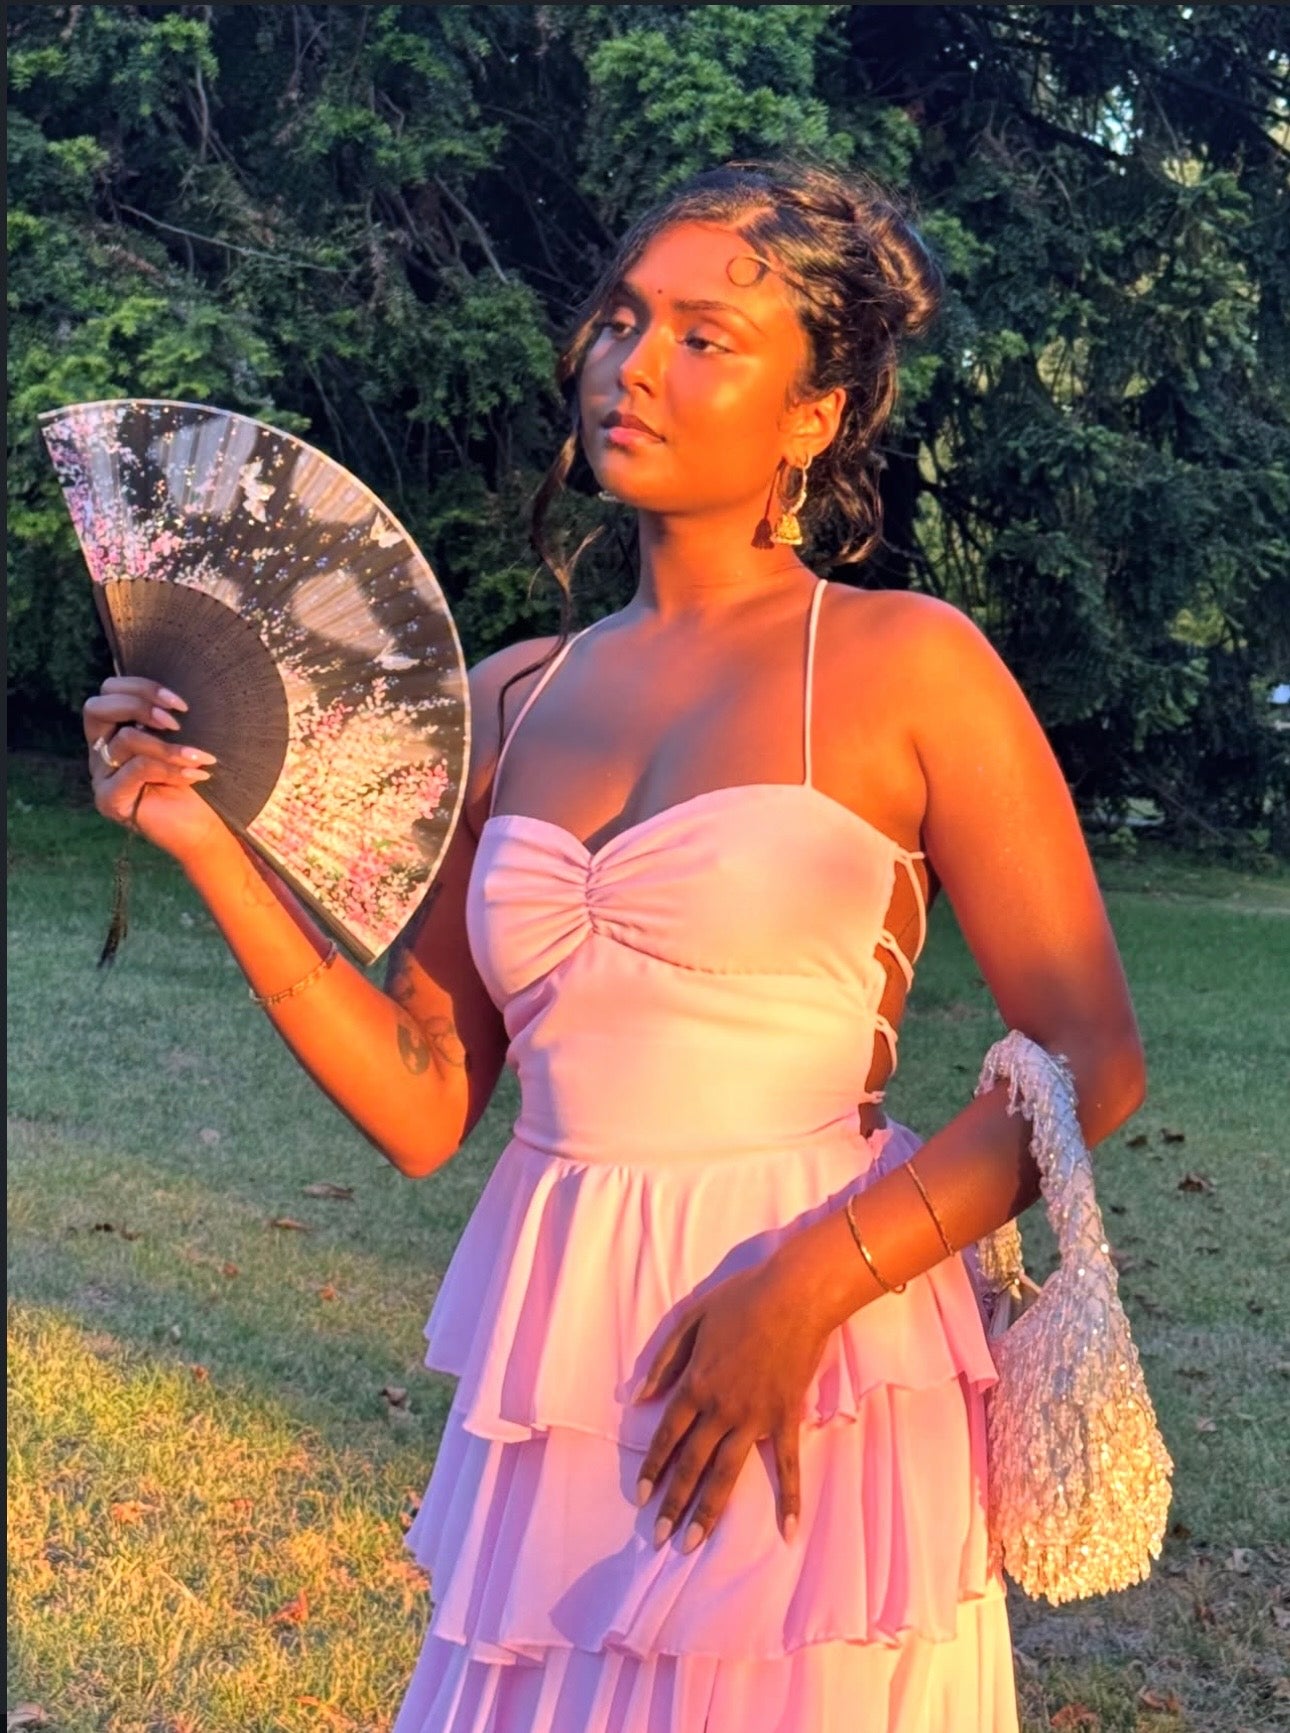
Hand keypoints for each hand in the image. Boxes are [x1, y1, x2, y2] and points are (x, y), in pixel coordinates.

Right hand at [83, 676, 225, 865]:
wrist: (203, 829)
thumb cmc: (195, 778)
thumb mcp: (183, 738)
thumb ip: (167, 715)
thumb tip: (174, 687)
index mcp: (115, 729)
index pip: (109, 690)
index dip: (142, 687)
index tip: (181, 703)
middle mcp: (101, 750)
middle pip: (96, 707)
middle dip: (139, 705)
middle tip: (176, 722)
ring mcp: (101, 776)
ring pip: (125, 740)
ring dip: (168, 747)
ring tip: (200, 757)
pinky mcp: (109, 800)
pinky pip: (136, 769)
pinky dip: (171, 769)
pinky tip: (198, 775)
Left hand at [631, 1254, 832, 1553]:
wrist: (794, 1296)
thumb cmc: (740, 1301)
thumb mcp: (689, 1319)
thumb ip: (663, 1360)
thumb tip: (639, 1397)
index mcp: (695, 1384)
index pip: (668, 1435)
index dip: (653, 1467)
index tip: (642, 1497)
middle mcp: (720, 1409)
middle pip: (692, 1463)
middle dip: (674, 1503)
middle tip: (660, 1536)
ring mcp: (755, 1417)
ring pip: (727, 1473)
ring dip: (709, 1510)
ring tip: (693, 1542)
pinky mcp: (786, 1418)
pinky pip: (787, 1465)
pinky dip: (789, 1498)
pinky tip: (788, 1530)